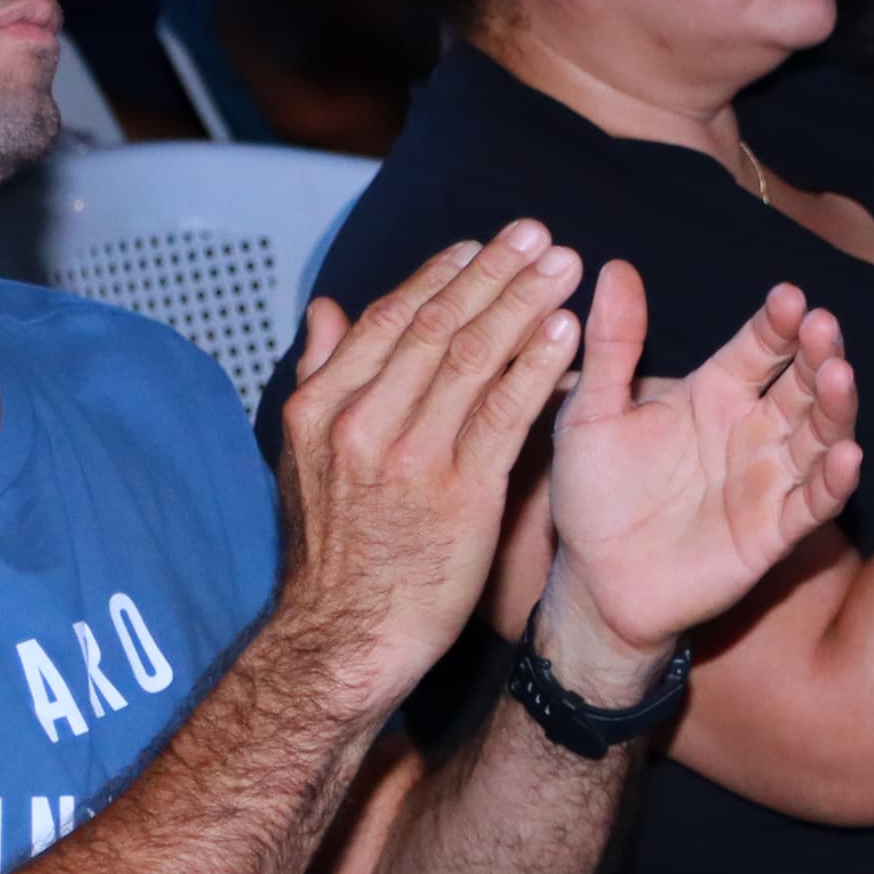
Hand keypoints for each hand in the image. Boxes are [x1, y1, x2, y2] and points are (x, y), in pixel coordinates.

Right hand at [276, 226, 590, 709]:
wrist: (347, 638)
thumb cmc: (338, 550)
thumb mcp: (304, 460)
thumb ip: (323, 377)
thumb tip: (325, 309)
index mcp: (321, 407)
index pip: (389, 320)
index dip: (441, 276)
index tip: (481, 245)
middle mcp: (361, 423)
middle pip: (437, 326)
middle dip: (493, 273)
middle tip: (538, 234)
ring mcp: (410, 457)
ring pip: (474, 359)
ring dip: (525, 303)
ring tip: (564, 266)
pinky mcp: (460, 494)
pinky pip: (506, 414)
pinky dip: (538, 366)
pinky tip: (568, 332)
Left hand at [527, 270, 861, 692]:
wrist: (592, 582)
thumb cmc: (592, 494)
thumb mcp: (591, 414)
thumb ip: (611, 347)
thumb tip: (614, 267)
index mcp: (714, 395)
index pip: (759, 348)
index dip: (777, 324)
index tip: (789, 297)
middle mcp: (751, 432)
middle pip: (800, 385)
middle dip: (816, 355)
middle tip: (823, 326)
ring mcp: (767, 482)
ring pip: (817, 436)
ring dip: (834, 407)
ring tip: (839, 376)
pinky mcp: (773, 533)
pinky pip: (812, 504)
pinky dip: (833, 482)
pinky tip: (847, 456)